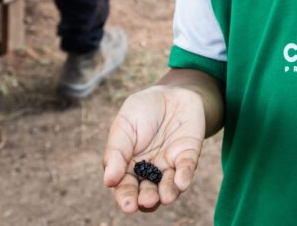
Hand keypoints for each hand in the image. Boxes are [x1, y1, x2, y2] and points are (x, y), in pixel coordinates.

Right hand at [103, 86, 205, 212]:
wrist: (170, 92)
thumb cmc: (142, 110)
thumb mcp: (124, 124)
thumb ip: (116, 151)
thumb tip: (108, 180)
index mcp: (128, 165)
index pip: (124, 187)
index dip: (125, 198)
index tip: (128, 205)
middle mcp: (149, 171)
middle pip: (146, 192)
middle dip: (146, 199)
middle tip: (146, 200)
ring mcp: (169, 164)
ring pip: (168, 186)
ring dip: (167, 193)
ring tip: (165, 196)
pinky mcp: (188, 155)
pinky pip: (186, 169)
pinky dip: (184, 177)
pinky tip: (181, 181)